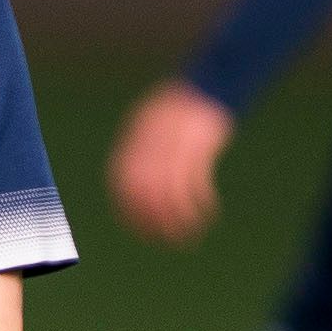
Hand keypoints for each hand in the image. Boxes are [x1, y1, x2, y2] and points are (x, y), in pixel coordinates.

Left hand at [107, 80, 235, 245]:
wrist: (203, 88)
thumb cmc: (175, 114)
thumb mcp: (146, 131)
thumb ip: (136, 160)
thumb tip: (131, 197)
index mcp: (132, 143)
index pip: (123, 189)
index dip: (132, 216)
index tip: (145, 235)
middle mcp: (149, 145)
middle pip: (146, 195)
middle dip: (158, 225)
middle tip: (172, 242)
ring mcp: (174, 144)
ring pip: (173, 193)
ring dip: (182, 219)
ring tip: (192, 234)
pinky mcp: (199, 143)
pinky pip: (198, 181)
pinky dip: (202, 201)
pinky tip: (208, 212)